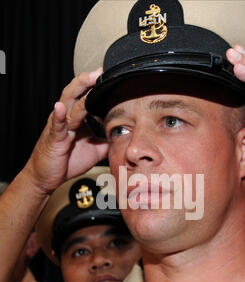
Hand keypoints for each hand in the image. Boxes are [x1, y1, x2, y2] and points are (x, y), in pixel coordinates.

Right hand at [24, 69, 108, 193]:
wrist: (47, 177)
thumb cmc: (67, 161)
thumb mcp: (94, 150)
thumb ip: (108, 140)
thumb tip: (125, 136)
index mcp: (77, 118)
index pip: (87, 97)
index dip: (98, 86)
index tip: (112, 75)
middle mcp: (67, 118)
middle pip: (77, 92)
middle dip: (89, 80)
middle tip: (103, 69)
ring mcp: (60, 126)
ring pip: (68, 103)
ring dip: (79, 90)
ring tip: (89, 78)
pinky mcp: (54, 139)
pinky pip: (57, 126)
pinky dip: (59, 115)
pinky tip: (60, 107)